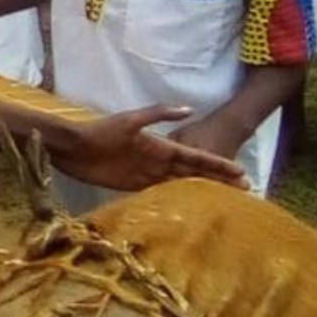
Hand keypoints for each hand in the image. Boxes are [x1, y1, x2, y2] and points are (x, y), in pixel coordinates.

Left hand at [53, 104, 246, 192]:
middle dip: (217, 181)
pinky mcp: (132, 186)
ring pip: (180, 184)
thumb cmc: (100, 131)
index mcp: (161, 145)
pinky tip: (189, 207)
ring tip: (223, 202)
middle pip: (194, 173)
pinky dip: (175, 199)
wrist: (72, 148)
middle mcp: (158, 161)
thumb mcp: (129, 120)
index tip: (240, 172)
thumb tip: (189, 109)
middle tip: (243, 191)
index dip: (217, 165)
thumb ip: (159, 114)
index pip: (196, 157)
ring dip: (201, 191)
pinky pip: (159, 193)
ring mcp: (146, 175)